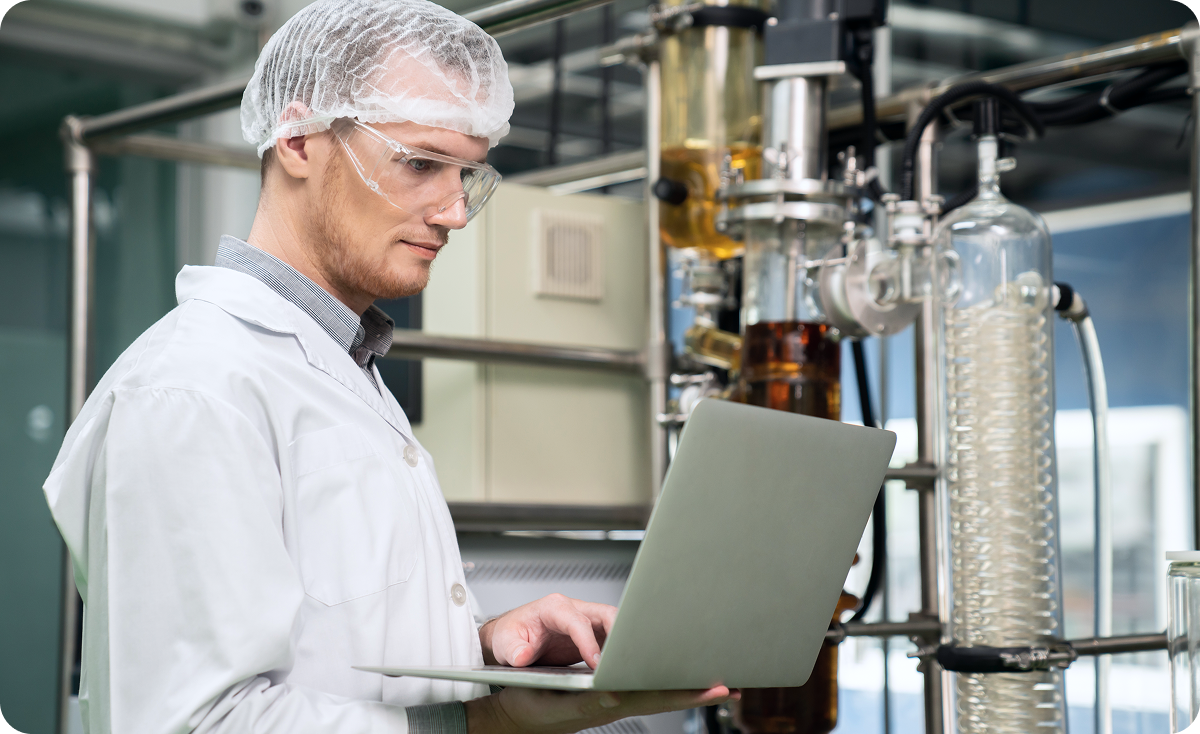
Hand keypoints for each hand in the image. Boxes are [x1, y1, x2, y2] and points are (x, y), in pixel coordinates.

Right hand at [465, 685, 736, 733]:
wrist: (513, 714)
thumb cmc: (532, 706)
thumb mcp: (558, 703)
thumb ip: (588, 702)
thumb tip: (614, 695)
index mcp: (610, 704)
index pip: (658, 697)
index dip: (688, 692)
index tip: (717, 687)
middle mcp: (617, 702)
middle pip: (666, 697)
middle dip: (698, 692)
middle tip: (731, 687)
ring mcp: (613, 699)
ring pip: (657, 693)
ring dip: (685, 688)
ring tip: (713, 683)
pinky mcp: (605, 694)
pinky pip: (642, 689)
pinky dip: (663, 684)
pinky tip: (672, 679)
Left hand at [480, 594, 615, 668]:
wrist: (510, 637)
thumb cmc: (509, 636)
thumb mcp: (504, 645)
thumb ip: (514, 651)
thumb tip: (524, 656)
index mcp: (552, 608)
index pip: (577, 622)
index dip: (588, 642)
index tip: (596, 663)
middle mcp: (571, 609)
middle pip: (605, 613)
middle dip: (619, 631)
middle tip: (624, 658)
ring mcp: (583, 619)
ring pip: (612, 622)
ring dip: (622, 640)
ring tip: (628, 663)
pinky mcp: (589, 633)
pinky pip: (610, 636)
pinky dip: (618, 648)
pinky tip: (621, 664)